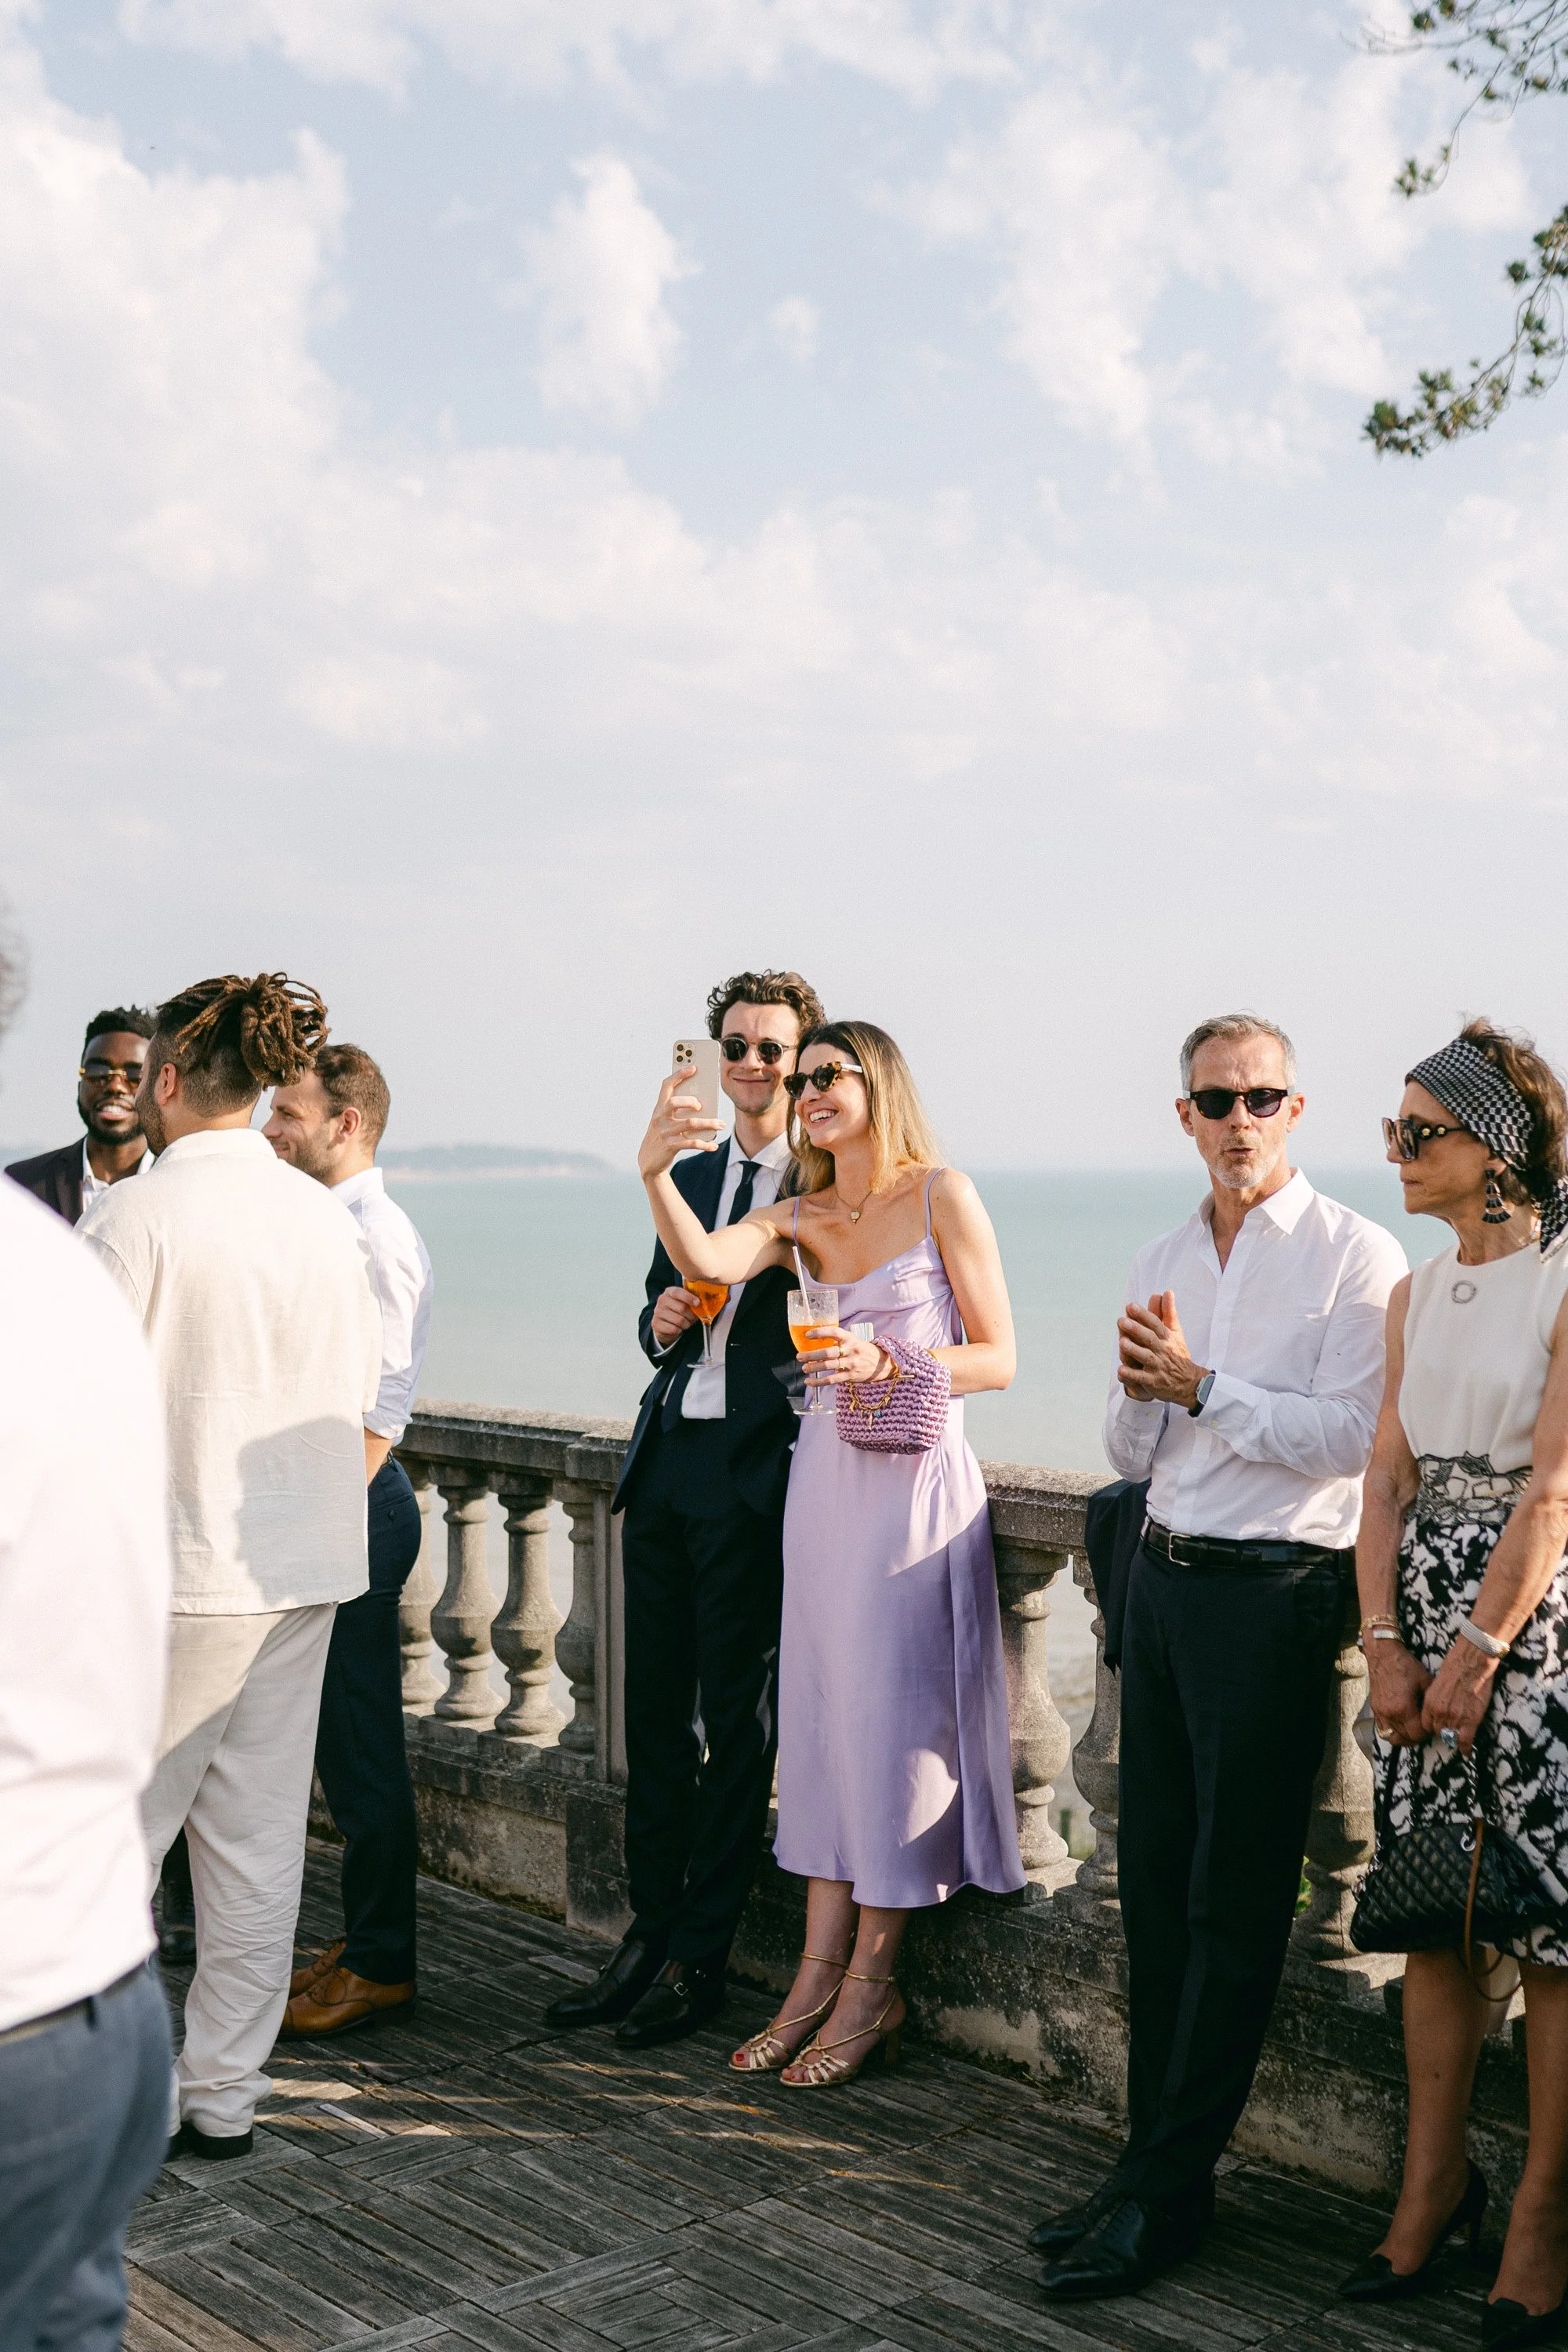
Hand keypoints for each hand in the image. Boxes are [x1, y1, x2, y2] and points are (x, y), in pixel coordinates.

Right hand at [637, 1073, 723, 1179]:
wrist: (648, 1161)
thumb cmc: (661, 1136)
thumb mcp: (664, 1121)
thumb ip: (677, 1111)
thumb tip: (702, 1103)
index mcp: (658, 1108)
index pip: (666, 1086)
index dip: (679, 1075)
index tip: (693, 1068)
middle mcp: (659, 1118)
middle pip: (675, 1102)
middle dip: (691, 1101)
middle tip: (701, 1106)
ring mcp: (664, 1133)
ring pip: (690, 1123)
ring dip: (709, 1123)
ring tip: (721, 1124)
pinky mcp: (670, 1146)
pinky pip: (692, 1143)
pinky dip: (705, 1144)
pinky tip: (713, 1145)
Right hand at [650, 1285, 699, 1345]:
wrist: (666, 1324)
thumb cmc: (680, 1312)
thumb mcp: (686, 1303)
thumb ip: (694, 1301)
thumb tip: (704, 1304)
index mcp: (670, 1292)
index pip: (678, 1292)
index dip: (689, 1297)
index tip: (697, 1303)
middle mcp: (662, 1300)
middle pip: (682, 1308)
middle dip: (691, 1315)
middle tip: (692, 1317)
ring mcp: (657, 1312)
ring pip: (679, 1320)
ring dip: (686, 1324)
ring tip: (685, 1323)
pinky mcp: (656, 1324)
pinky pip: (673, 1329)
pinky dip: (679, 1330)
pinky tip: (677, 1328)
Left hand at [800, 1325, 893, 1387]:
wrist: (881, 1364)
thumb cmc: (863, 1350)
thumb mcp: (854, 1340)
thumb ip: (839, 1340)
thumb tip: (817, 1339)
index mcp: (850, 1338)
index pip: (834, 1332)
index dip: (820, 1332)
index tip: (808, 1335)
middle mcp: (851, 1350)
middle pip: (828, 1352)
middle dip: (811, 1355)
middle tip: (800, 1356)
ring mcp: (851, 1364)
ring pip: (828, 1366)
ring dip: (813, 1368)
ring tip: (804, 1368)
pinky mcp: (850, 1376)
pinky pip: (831, 1380)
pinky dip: (818, 1382)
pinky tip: (809, 1382)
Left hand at [1118, 1291, 1206, 1409]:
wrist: (1189, 1382)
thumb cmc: (1177, 1353)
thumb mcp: (1175, 1332)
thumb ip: (1169, 1312)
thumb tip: (1167, 1291)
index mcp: (1166, 1337)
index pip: (1155, 1324)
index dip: (1143, 1315)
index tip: (1130, 1306)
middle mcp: (1162, 1350)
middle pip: (1149, 1338)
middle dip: (1136, 1330)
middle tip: (1122, 1321)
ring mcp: (1157, 1366)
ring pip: (1145, 1357)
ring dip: (1134, 1350)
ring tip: (1122, 1342)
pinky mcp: (1153, 1381)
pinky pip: (1142, 1378)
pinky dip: (1131, 1375)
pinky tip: (1120, 1370)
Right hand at [1366, 1641, 1431, 1745]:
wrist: (1383, 1654)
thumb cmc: (1404, 1665)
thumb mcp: (1424, 1680)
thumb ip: (1431, 1700)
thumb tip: (1439, 1712)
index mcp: (1403, 1708)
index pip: (1417, 1734)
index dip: (1427, 1732)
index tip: (1432, 1725)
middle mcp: (1390, 1714)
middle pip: (1406, 1738)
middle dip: (1418, 1736)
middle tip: (1425, 1728)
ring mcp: (1380, 1713)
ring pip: (1393, 1737)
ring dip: (1404, 1737)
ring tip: (1412, 1730)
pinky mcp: (1375, 1709)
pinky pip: (1382, 1730)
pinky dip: (1392, 1731)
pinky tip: (1400, 1724)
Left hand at [1420, 1640, 1498, 1757]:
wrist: (1472, 1662)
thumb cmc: (1456, 1666)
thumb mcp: (1438, 1683)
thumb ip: (1436, 1697)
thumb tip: (1438, 1705)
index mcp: (1430, 1701)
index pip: (1426, 1723)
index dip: (1432, 1726)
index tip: (1438, 1726)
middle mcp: (1439, 1712)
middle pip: (1437, 1731)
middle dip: (1443, 1731)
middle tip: (1450, 1730)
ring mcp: (1454, 1718)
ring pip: (1450, 1737)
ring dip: (1454, 1738)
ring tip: (1458, 1739)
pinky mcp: (1470, 1720)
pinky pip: (1465, 1741)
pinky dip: (1465, 1748)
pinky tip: (1466, 1753)